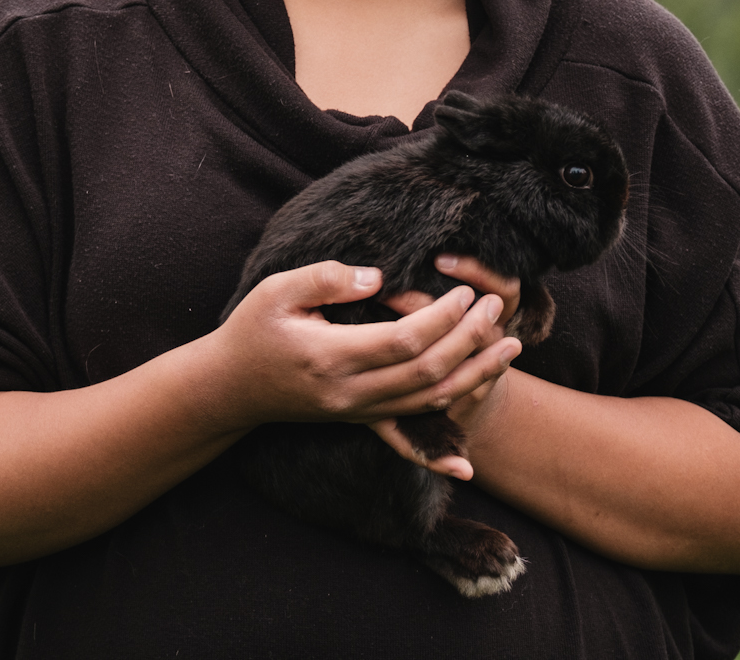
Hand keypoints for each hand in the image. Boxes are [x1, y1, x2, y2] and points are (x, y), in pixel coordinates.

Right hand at [208, 260, 518, 442]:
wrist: (230, 388)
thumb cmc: (253, 331)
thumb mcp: (278, 290)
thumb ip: (327, 278)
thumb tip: (379, 278)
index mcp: (330, 357)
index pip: (404, 341)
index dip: (442, 318)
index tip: (463, 292)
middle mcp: (348, 394)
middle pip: (426, 373)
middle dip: (469, 341)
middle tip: (495, 309)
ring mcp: (356, 413)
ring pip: (426, 405)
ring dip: (473, 378)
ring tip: (510, 348)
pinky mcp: (359, 422)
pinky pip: (405, 437)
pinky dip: (438, 450)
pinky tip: (466, 462)